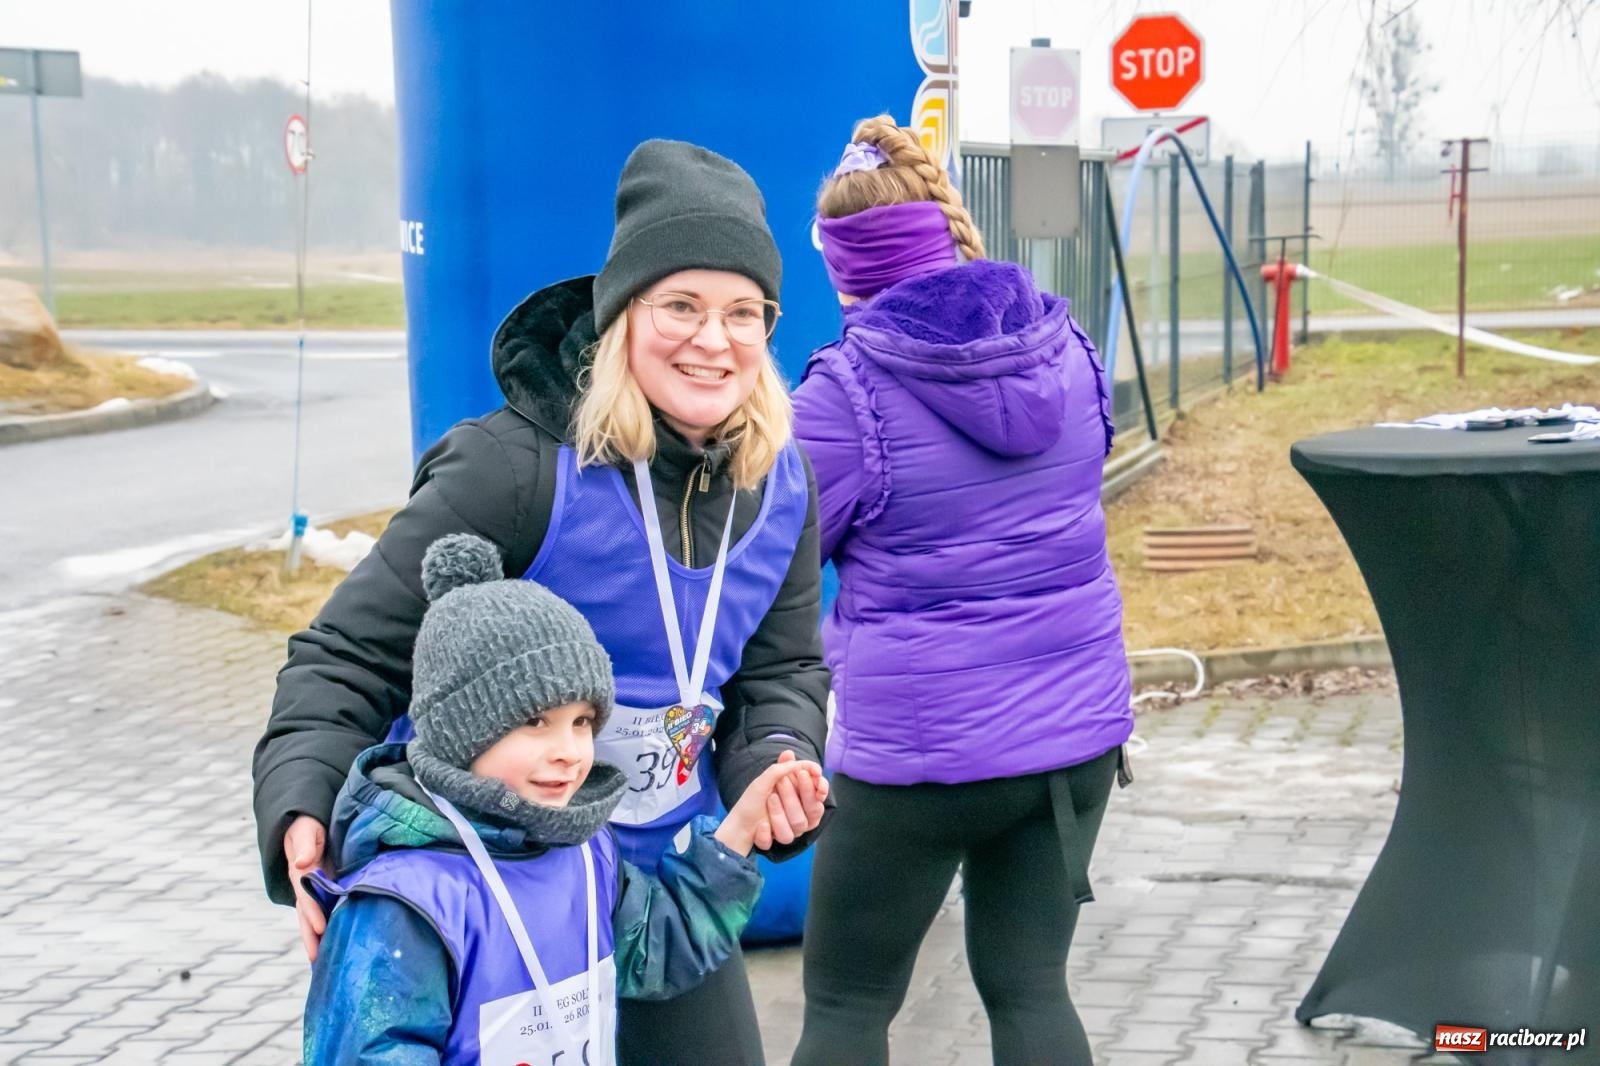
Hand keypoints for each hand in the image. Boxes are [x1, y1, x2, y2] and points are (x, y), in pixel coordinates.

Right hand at [284, 815, 327, 963]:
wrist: (309, 822)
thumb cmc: (307, 824)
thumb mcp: (305, 829)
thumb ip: (304, 844)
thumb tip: (300, 863)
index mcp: (301, 872)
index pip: (306, 896)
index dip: (312, 911)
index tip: (320, 928)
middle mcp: (306, 885)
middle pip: (306, 914)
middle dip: (311, 936)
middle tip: (316, 959)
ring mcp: (315, 889)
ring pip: (314, 917)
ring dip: (318, 938)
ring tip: (323, 962)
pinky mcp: (326, 889)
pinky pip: (327, 910)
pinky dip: (328, 928)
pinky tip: (336, 944)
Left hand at [715, 751, 825, 856]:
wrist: (739, 821)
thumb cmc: (755, 799)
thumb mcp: (765, 779)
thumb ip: (780, 767)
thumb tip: (790, 753)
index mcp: (802, 796)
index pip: (820, 793)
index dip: (821, 786)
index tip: (815, 775)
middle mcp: (803, 812)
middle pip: (814, 808)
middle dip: (796, 793)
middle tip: (781, 781)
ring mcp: (795, 827)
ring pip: (799, 823)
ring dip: (780, 810)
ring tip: (769, 799)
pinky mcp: (784, 838)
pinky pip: (785, 835)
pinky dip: (769, 829)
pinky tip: (762, 824)